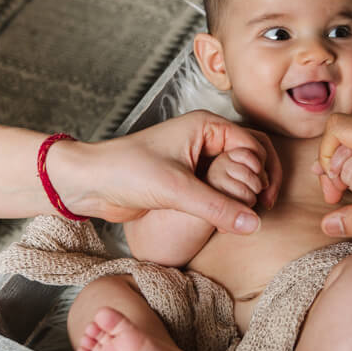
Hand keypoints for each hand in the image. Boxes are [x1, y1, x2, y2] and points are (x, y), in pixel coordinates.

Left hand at [51, 111, 281, 231]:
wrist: (88, 183)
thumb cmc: (125, 171)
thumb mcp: (177, 190)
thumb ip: (218, 208)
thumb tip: (254, 225)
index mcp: (206, 126)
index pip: (253, 146)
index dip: (263, 172)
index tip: (263, 200)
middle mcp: (206, 139)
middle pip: (250, 158)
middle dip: (259, 183)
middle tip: (262, 208)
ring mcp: (198, 159)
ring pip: (237, 176)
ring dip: (245, 194)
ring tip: (247, 216)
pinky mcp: (189, 180)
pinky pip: (221, 189)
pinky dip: (229, 202)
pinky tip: (230, 220)